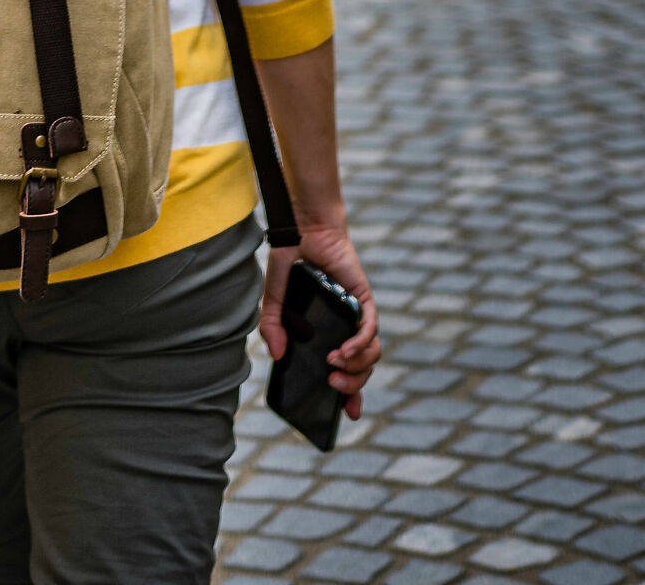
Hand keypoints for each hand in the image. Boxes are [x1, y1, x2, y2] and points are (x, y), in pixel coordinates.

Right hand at [260, 222, 380, 420]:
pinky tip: (345, 352)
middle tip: (332, 387)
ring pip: (372, 353)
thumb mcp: (273, 300)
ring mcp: (356, 314)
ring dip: (358, 367)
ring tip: (335, 366)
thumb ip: (272, 327)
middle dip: (352, 386)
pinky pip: (370, 329)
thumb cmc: (290, 262)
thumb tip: (278, 356)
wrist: (301, 229)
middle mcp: (345, 327)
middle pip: (362, 369)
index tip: (347, 415)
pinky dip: (360, 344)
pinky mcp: (362, 299)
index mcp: (327, 334)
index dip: (350, 396)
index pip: (346, 372)